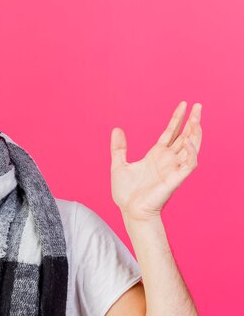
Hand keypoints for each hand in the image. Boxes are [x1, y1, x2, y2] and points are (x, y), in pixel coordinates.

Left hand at [110, 101, 202, 220]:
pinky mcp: (176, 178)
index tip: (184, 104)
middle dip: (193, 121)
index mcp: (156, 155)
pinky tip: (187, 141)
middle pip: (185, 136)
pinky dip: (191, 152)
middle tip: (198, 105)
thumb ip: (119, 148)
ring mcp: (173, 168)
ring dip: (196, 133)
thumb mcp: (118, 165)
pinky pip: (190, 163)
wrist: (129, 211)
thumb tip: (116, 129)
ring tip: (197, 119)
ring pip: (191, 147)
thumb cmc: (126, 193)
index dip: (177, 119)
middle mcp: (167, 160)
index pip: (171, 133)